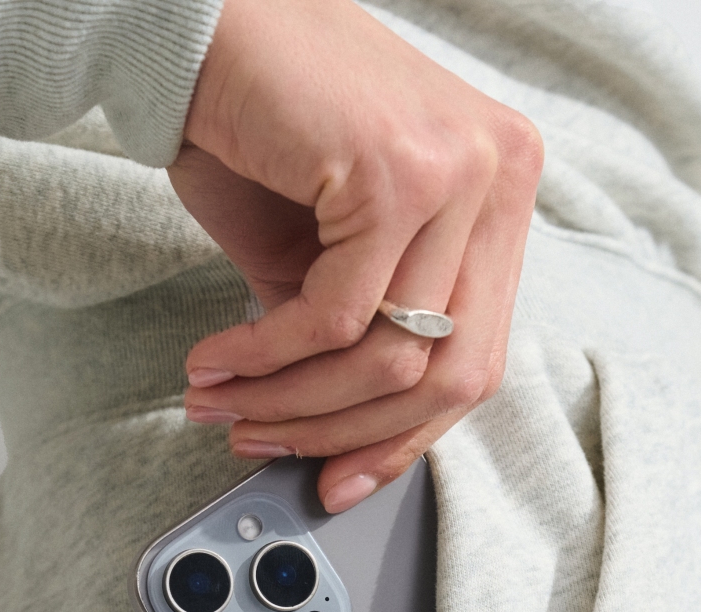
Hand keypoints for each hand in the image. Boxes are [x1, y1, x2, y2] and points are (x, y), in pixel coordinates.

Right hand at [169, 0, 541, 510]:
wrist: (200, 25)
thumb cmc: (259, 123)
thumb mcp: (326, 248)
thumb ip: (355, 328)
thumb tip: (345, 434)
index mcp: (500, 195)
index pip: (474, 356)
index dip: (402, 437)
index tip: (342, 478)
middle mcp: (500, 176)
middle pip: (448, 372)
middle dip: (345, 431)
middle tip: (265, 443)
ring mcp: (462, 171)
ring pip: (390, 355)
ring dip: (292, 400)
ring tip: (225, 403)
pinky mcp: (401, 172)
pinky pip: (336, 317)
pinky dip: (268, 356)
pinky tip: (221, 360)